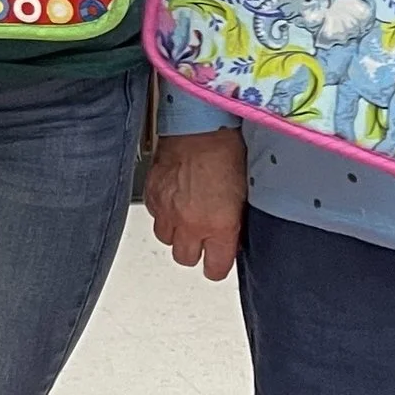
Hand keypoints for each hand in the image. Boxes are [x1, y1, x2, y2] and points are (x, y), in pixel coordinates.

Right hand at [145, 130, 245, 280]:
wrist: (200, 124)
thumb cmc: (226, 151)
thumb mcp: (243, 194)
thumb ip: (234, 223)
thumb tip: (230, 236)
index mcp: (219, 226)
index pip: (214, 269)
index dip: (217, 266)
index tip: (219, 260)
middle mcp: (190, 222)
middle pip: (185, 259)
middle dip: (195, 251)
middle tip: (203, 238)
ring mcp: (167, 209)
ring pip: (165, 238)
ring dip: (176, 232)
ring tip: (186, 217)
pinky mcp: (151, 193)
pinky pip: (153, 215)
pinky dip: (162, 211)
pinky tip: (173, 200)